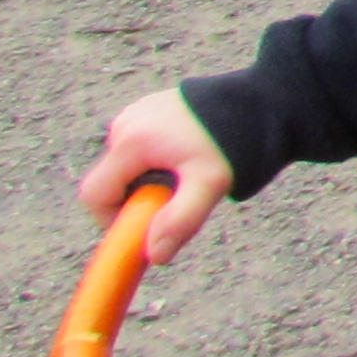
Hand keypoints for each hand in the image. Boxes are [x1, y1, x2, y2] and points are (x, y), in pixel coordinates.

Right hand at [80, 89, 232, 261]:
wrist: (262, 101)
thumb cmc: (235, 142)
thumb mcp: (210, 184)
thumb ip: (180, 221)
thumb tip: (154, 255)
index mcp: (131, 141)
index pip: (95, 195)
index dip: (112, 221)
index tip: (146, 227)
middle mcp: (125, 124)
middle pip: (111, 183)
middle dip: (138, 201)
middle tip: (179, 200)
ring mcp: (135, 114)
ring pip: (127, 168)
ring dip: (150, 182)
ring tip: (190, 176)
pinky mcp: (149, 111)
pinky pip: (139, 150)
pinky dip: (158, 164)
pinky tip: (189, 160)